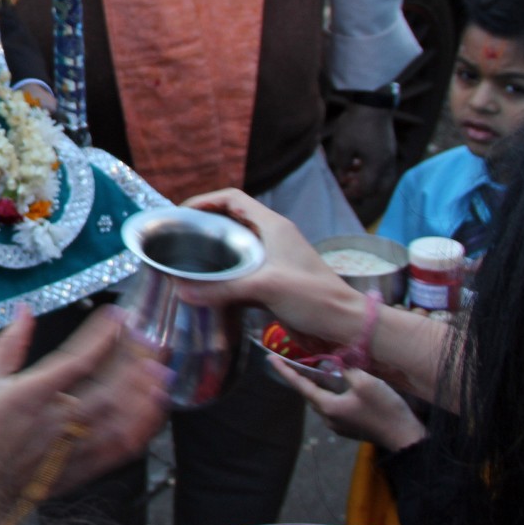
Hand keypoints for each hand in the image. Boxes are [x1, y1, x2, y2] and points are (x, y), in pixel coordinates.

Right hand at [0, 307, 170, 524]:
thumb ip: (8, 344)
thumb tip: (24, 312)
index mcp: (34, 394)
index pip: (77, 359)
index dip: (101, 336)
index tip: (117, 316)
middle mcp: (59, 419)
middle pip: (108, 387)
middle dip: (135, 361)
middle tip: (150, 340)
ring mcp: (75, 444)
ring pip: (121, 416)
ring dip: (145, 392)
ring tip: (161, 370)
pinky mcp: (85, 465)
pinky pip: (122, 447)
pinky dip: (142, 428)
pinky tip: (154, 410)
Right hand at [176, 190, 366, 341]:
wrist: (344, 325)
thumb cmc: (313, 297)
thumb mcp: (266, 287)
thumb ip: (223, 288)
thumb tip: (182, 291)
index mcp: (273, 226)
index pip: (233, 198)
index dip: (205, 200)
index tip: (182, 214)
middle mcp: (272, 237)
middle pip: (231, 220)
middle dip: (205, 225)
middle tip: (179, 238)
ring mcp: (273, 259)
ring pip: (236, 246)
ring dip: (214, 251)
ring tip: (187, 260)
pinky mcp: (272, 280)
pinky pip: (242, 269)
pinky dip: (224, 273)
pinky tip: (207, 285)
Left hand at [268, 357, 425, 451]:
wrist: (405, 437)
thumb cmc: (385, 409)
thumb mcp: (365, 382)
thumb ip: (346, 369)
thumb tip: (335, 362)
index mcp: (328, 407)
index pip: (301, 385)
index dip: (286, 371)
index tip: (270, 359)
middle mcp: (329, 418)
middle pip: (311, 393)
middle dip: (302, 376)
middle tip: (293, 359)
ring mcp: (339, 425)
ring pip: (323, 400)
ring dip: (319, 385)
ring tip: (318, 369)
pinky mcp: (350, 428)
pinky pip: (335, 407)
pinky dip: (332, 394)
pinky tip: (341, 385)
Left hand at [326, 102, 395, 207]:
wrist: (374, 103)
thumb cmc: (356, 124)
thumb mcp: (342, 146)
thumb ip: (341, 165)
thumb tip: (342, 176)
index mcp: (376, 166)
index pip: (366, 190)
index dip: (353, 194)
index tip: (341, 190)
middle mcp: (387, 164)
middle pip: (379, 189)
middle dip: (363, 191)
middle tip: (349, 185)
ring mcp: (390, 156)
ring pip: (383, 179)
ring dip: (368, 181)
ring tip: (351, 173)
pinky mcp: (390, 149)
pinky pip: (383, 168)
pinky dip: (372, 171)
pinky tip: (358, 162)